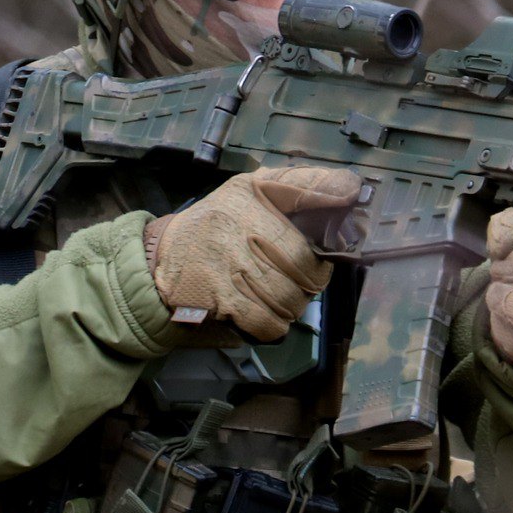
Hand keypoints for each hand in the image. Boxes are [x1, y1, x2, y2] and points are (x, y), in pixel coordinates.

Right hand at [145, 166, 362, 340]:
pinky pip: (270, 322)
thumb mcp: (249, 193)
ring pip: (292, 296)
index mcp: (250, 193)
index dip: (332, 197)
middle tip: (299, 278)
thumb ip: (299, 186)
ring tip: (277, 296)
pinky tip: (264, 315)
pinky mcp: (221, 298)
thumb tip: (351, 188)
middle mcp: (241, 222)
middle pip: (306, 262)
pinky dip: (273, 325)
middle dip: (311, 278)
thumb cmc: (215, 228)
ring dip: (291, 304)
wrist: (158, 260)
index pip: (301, 189)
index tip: (354, 199)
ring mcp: (230, 262)